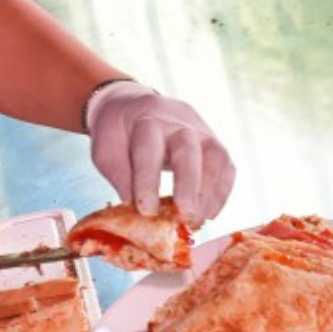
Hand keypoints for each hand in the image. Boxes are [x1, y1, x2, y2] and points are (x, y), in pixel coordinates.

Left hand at [86, 81, 234, 227]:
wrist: (133, 108)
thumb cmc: (118, 133)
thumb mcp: (106, 148)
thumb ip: (118, 174)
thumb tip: (134, 206)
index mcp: (145, 119)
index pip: (149, 147)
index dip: (148, 179)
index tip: (146, 210)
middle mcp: (178, 121)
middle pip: (188, 149)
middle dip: (188, 185)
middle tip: (184, 217)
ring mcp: (201, 131)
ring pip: (215, 157)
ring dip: (209, 194)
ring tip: (195, 223)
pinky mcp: (214, 144)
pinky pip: (226, 167)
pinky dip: (220, 194)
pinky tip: (208, 215)